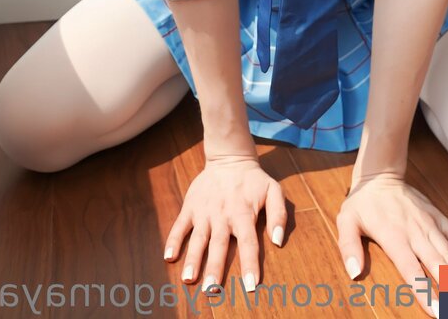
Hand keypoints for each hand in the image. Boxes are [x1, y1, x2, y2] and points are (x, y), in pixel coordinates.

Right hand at [163, 153, 287, 292]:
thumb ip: (278, 215)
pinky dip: (174, 240)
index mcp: (243, 213)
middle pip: (219, 245)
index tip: (250, 285)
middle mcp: (222, 215)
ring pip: (198, 238)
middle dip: (215, 268)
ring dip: (193, 259)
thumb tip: (277, 241)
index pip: (248, 243)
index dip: (250, 264)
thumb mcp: (274, 190)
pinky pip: (180, 225)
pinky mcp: (190, 206)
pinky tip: (169, 256)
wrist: (228, 157)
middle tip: (211, 290)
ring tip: (188, 278)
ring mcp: (204, 211)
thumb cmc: (253, 180)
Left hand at [336, 172, 447, 317]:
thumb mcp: (346, 222)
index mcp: (395, 238)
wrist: (380, 175)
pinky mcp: (438, 217)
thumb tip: (353, 273)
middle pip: (439, 266)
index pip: (412, 272)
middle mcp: (417, 233)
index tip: (439, 313)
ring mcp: (430, 225)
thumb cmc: (362, 203)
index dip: (426, 293)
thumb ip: (349, 248)